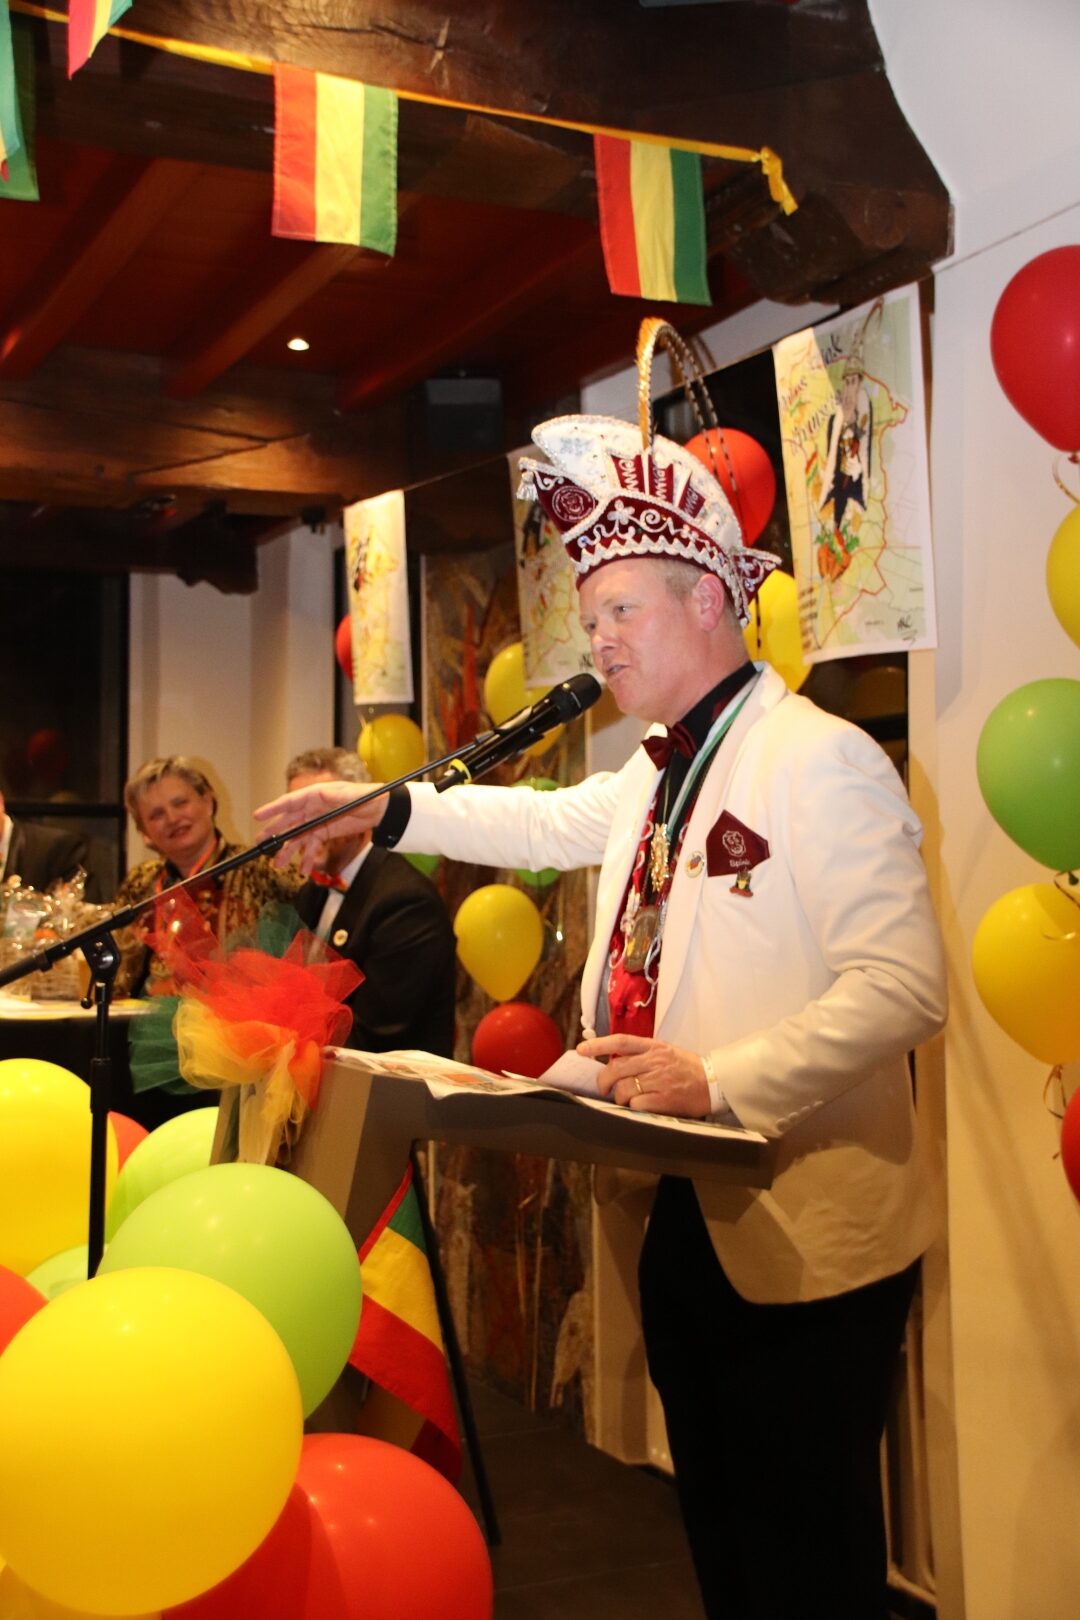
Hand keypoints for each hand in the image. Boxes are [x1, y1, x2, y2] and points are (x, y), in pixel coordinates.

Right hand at [253, 782, 388, 873]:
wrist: (380, 809)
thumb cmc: (365, 796)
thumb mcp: (348, 795)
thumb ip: (332, 796)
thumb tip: (318, 794)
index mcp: (314, 795)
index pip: (289, 802)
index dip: (273, 809)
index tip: (258, 816)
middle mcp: (312, 808)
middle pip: (289, 822)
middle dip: (275, 833)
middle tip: (261, 844)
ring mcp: (317, 822)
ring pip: (298, 838)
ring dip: (288, 851)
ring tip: (279, 864)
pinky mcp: (324, 833)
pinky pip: (312, 847)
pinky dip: (307, 858)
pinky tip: (303, 869)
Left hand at [578, 1033, 710, 1116]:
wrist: (714, 1083)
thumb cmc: (687, 1069)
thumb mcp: (665, 1052)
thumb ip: (641, 1054)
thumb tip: (613, 1061)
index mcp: (654, 1046)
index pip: (620, 1041)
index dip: (598, 1045)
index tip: (581, 1050)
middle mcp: (654, 1061)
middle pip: (616, 1068)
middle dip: (602, 1081)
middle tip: (603, 1088)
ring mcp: (659, 1080)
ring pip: (623, 1088)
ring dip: (619, 1097)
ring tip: (627, 1099)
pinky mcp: (664, 1100)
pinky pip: (635, 1105)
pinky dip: (633, 1108)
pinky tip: (641, 1106)